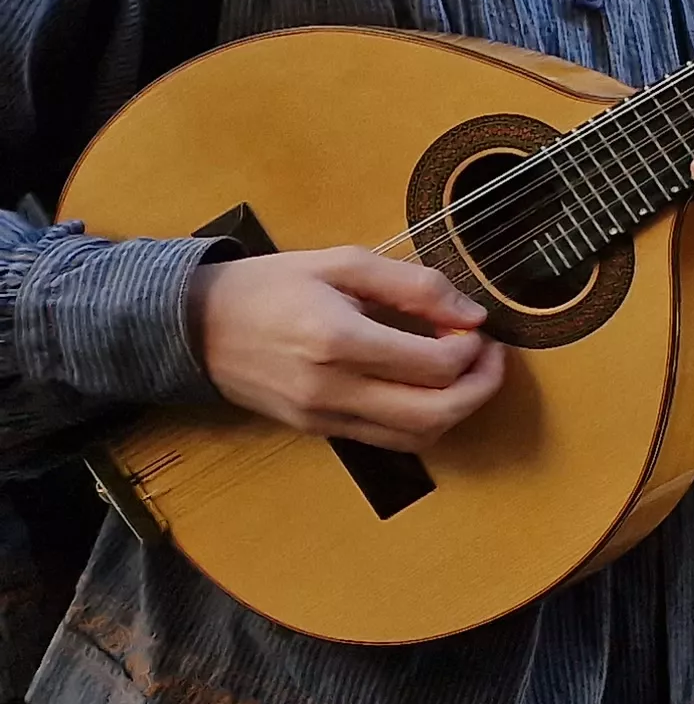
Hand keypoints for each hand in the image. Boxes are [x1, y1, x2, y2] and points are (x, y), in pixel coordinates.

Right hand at [195, 248, 506, 451]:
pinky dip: (421, 422)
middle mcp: (331, 388)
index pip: (436, 365)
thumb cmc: (269, 286)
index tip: (477, 327)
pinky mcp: (316, 431)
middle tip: (490, 357)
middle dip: (481, 388)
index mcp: (338, 339)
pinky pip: (386, 441)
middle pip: (435, 415)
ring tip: (466, 373)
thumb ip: (414, 285)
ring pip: (416, 437)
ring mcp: (322, 416)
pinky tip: (426, 389)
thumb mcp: (341, 262)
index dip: (474, 350)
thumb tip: (472, 315)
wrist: (192, 326)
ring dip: (457, 410)